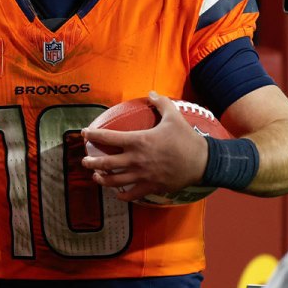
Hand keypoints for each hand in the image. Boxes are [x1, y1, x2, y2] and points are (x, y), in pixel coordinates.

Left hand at [80, 91, 209, 201]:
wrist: (203, 162)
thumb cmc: (186, 139)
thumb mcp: (174, 116)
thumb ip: (161, 103)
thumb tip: (152, 92)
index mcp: (139, 141)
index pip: (108, 138)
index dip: (93, 135)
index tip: (84, 133)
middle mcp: (137, 159)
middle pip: (106, 163)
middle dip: (91, 162)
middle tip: (84, 160)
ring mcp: (143, 175)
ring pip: (115, 181)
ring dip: (102, 179)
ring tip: (96, 176)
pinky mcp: (151, 187)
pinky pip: (132, 194)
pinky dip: (122, 195)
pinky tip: (117, 193)